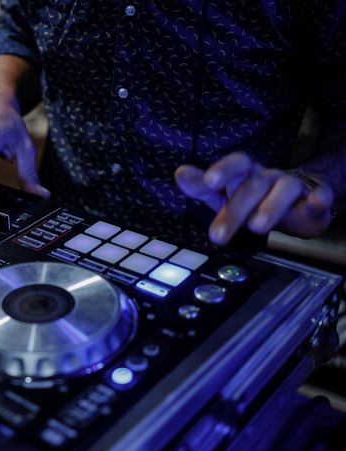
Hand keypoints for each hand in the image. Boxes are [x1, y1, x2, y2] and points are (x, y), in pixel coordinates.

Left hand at [175, 152, 333, 244]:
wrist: (295, 201)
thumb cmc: (252, 199)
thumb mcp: (223, 195)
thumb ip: (201, 187)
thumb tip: (180, 173)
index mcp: (245, 175)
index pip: (234, 165)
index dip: (221, 170)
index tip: (208, 182)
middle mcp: (267, 177)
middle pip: (252, 186)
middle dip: (234, 210)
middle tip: (218, 235)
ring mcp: (292, 186)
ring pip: (283, 190)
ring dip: (270, 206)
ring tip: (257, 227)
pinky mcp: (315, 198)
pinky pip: (320, 195)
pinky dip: (318, 200)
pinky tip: (315, 205)